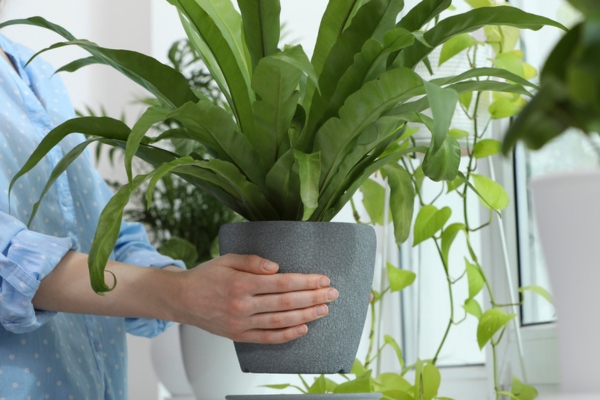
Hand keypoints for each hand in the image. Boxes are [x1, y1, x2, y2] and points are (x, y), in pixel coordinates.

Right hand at [171, 254, 338, 343]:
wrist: (182, 299)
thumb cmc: (205, 277)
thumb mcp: (227, 259)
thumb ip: (253, 261)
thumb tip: (276, 267)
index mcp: (241, 283)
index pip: (282, 283)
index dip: (305, 281)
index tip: (323, 279)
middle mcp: (242, 305)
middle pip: (286, 303)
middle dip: (313, 297)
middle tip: (332, 294)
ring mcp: (241, 323)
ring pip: (280, 322)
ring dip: (306, 316)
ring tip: (323, 310)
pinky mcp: (239, 335)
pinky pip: (267, 338)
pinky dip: (287, 335)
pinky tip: (303, 329)